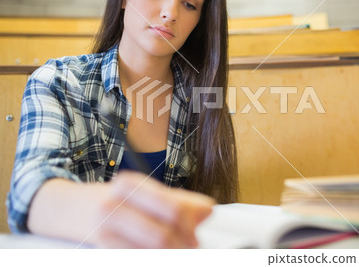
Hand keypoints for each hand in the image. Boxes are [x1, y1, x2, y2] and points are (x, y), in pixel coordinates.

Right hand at [89, 171, 214, 247]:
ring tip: (181, 251)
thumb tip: (208, 209)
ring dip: (173, 253)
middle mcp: (116, 203)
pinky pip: (135, 257)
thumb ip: (177, 200)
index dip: (191, 222)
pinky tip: (160, 255)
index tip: (201, 228)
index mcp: (132, 184)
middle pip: (163, 232)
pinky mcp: (101, 246)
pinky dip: (154, 258)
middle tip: (193, 245)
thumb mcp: (142, 193)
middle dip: (184, 243)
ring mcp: (106, 228)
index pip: (172, 207)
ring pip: (152, 248)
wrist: (66, 207)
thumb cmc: (111, 199)